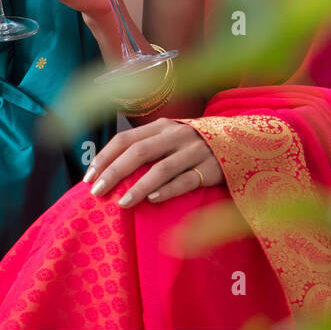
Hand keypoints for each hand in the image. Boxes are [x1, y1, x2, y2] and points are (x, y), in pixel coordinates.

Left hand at [83, 118, 224, 207]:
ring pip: (162, 168)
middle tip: (97, 192)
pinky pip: (186, 181)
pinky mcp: (211, 168)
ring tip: (122, 203)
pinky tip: (153, 200)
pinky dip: (168, 190)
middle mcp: (176, 135)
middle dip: (114, 172)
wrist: (242, 142)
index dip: (105, 157)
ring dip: (139, 187)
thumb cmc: (194, 145)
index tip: (89, 177)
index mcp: (161, 126)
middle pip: (139, 151)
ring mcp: (195, 151)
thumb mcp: (170, 138)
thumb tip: (110, 169)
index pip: (125, 139)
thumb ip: (146, 148)